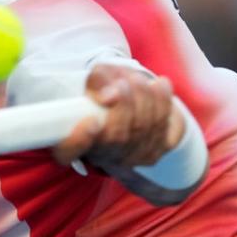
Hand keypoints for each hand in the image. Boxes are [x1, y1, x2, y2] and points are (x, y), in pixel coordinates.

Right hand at [53, 64, 185, 169]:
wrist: (130, 98)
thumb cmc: (106, 88)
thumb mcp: (95, 79)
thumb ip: (97, 81)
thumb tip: (110, 95)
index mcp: (76, 142)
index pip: (70, 151)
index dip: (79, 140)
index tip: (92, 120)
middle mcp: (104, 156)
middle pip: (117, 138)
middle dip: (124, 105)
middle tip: (123, 83)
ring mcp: (133, 158)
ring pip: (144, 130)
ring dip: (144, 98)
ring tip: (138, 78)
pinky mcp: (157, 151)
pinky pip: (166, 129)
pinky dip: (164, 102)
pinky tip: (160, 85)